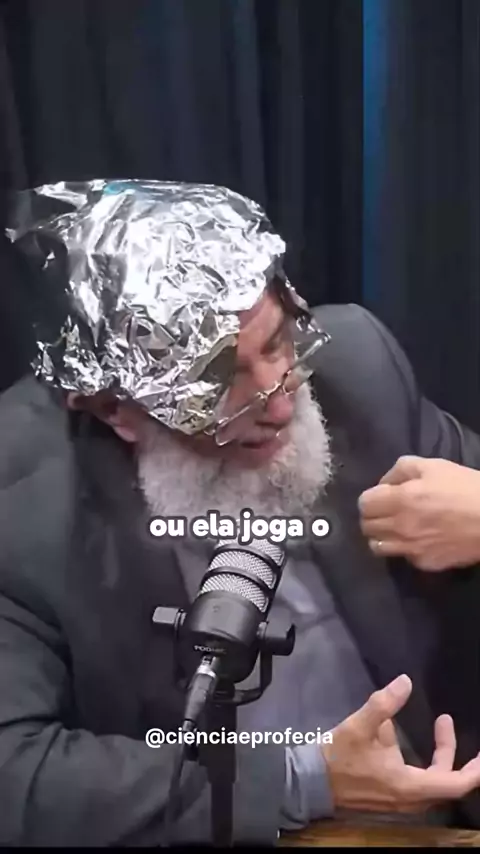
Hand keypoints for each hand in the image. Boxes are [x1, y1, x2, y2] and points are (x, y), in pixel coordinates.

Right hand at [322, 674, 479, 813]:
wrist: (310, 783)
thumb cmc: (338, 758)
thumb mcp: (360, 726)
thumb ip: (384, 703)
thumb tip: (406, 682)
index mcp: (410, 785)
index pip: (456, 783)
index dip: (475, 769)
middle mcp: (411, 799)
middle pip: (448, 783)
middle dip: (459, 756)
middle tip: (459, 728)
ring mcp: (400, 801)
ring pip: (434, 784)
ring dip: (443, 758)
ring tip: (441, 726)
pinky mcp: (390, 798)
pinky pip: (421, 785)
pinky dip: (429, 766)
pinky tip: (416, 745)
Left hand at [358, 456, 479, 570]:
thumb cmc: (465, 487)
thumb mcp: (433, 466)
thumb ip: (400, 470)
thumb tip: (383, 484)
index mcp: (400, 499)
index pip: (364, 504)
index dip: (370, 498)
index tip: (381, 497)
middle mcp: (400, 527)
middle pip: (366, 526)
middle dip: (372, 517)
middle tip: (386, 512)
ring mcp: (411, 548)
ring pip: (377, 547)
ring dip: (381, 536)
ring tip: (395, 529)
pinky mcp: (425, 564)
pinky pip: (401, 557)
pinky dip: (403, 549)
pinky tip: (417, 540)